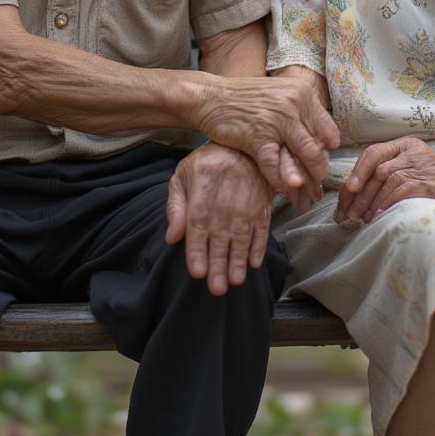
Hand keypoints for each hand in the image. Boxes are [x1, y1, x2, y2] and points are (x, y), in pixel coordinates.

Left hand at [165, 143, 273, 294]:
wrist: (242, 147)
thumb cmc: (207, 163)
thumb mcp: (183, 176)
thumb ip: (176, 206)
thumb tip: (172, 237)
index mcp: (202, 194)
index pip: (198, 227)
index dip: (198, 251)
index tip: (197, 272)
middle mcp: (225, 203)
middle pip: (221, 238)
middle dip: (219, 265)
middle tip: (216, 288)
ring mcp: (246, 206)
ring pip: (242, 239)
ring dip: (238, 262)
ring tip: (235, 281)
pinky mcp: (262, 208)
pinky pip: (262, 231)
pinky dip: (259, 248)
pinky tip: (254, 263)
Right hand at [191, 76, 339, 203]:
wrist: (210, 97)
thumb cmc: (244, 99)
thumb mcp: (279, 95)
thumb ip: (299, 114)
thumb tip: (321, 143)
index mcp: (302, 93)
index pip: (329, 130)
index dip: (325, 149)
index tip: (319, 160)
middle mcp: (293, 104)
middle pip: (320, 146)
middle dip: (320, 171)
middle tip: (317, 185)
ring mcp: (276, 120)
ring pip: (307, 156)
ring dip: (307, 179)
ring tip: (305, 191)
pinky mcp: (257, 136)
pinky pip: (276, 166)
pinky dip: (280, 181)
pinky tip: (280, 188)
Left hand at [336, 137, 434, 221]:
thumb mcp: (411, 169)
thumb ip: (386, 175)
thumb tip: (353, 194)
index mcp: (405, 145)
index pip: (373, 153)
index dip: (357, 172)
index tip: (347, 191)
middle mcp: (414, 152)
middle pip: (378, 170)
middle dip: (360, 195)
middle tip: (348, 214)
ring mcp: (425, 166)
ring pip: (389, 180)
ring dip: (372, 202)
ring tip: (361, 218)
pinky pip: (405, 191)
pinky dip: (389, 204)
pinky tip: (380, 216)